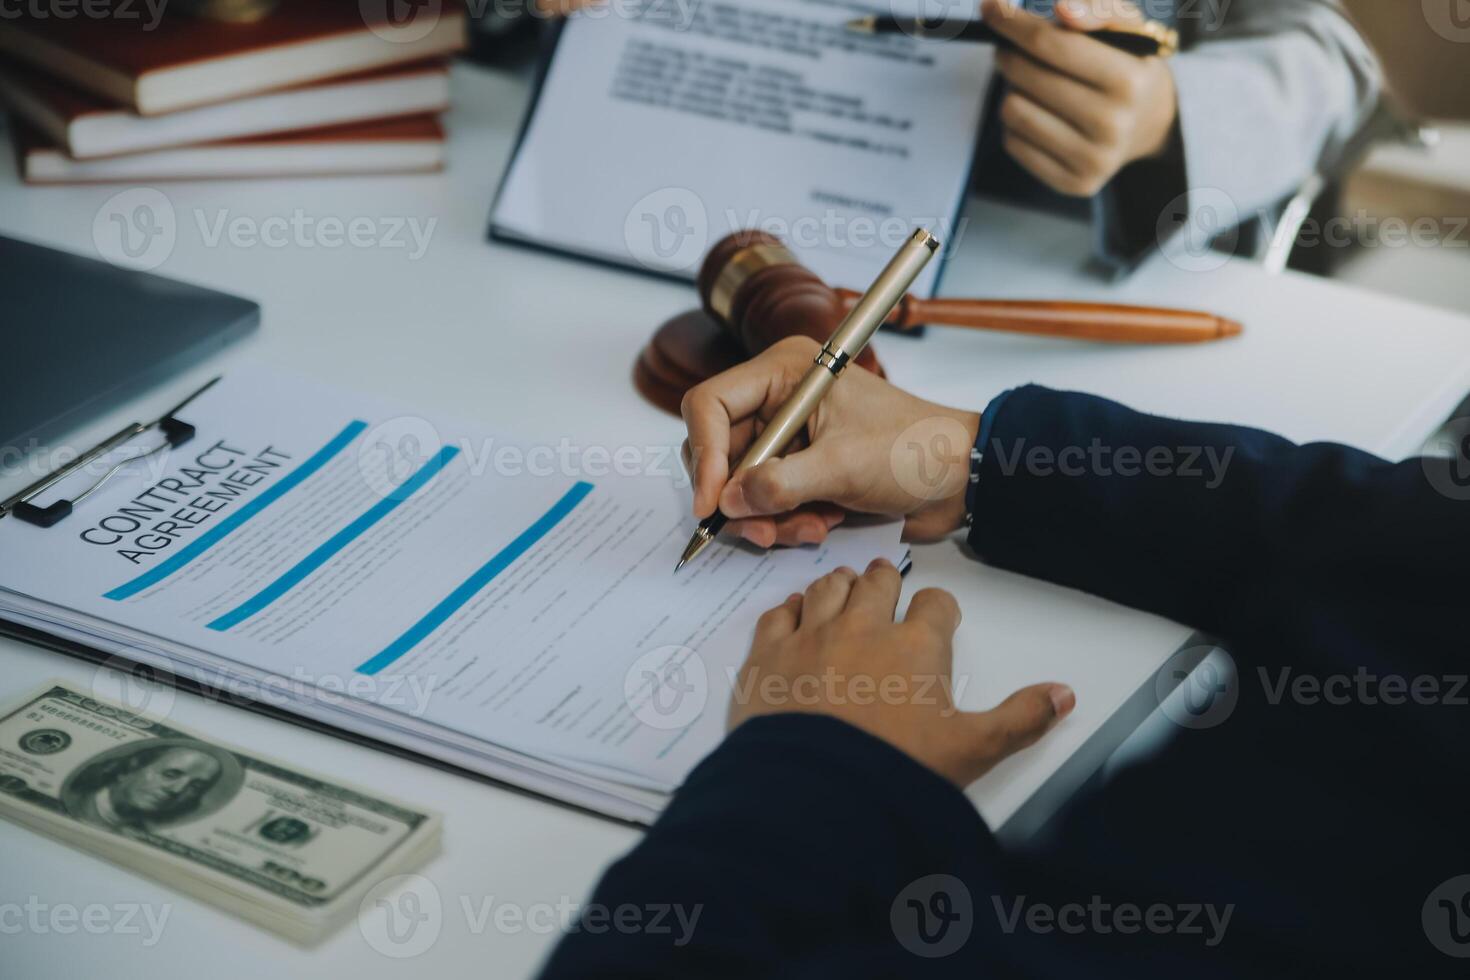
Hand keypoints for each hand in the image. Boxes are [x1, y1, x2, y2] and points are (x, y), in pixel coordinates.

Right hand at [680, 337, 980, 546]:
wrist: (960, 478)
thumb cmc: (913, 451)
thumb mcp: (843, 467)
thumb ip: (779, 485)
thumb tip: (728, 503)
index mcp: (785, 372)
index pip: (709, 405)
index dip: (704, 456)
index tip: (713, 505)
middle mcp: (777, 399)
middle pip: (718, 450)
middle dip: (739, 497)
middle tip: (763, 529)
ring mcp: (787, 436)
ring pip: (740, 484)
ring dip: (766, 516)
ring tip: (807, 528)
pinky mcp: (799, 468)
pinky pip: (765, 500)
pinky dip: (784, 520)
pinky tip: (820, 525)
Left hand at [729, 561, 1074, 786]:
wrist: (814, 795)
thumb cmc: (895, 769)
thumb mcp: (971, 750)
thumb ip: (1020, 718)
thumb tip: (1063, 695)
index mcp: (917, 646)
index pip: (936, 604)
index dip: (939, 609)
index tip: (937, 617)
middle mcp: (863, 627)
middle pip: (877, 583)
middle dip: (885, 583)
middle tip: (886, 588)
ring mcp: (811, 637)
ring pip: (827, 588)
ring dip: (840, 585)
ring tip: (845, 589)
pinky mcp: (768, 656)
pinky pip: (778, 613)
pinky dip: (789, 609)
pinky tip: (793, 613)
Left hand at [982, 0, 1178, 196]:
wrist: (1151, 123)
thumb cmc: (1128, 66)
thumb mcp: (1126, 27)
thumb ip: (1097, 8)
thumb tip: (1063, 9)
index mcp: (1128, 81)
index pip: (1051, 45)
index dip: (1014, 24)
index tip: (991, 10)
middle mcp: (1112, 126)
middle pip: (1026, 78)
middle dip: (1010, 55)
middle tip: (1010, 50)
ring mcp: (1093, 160)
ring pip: (1012, 111)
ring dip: (1012, 90)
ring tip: (1030, 84)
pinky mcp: (1073, 184)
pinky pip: (1013, 144)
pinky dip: (1017, 123)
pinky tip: (1038, 113)